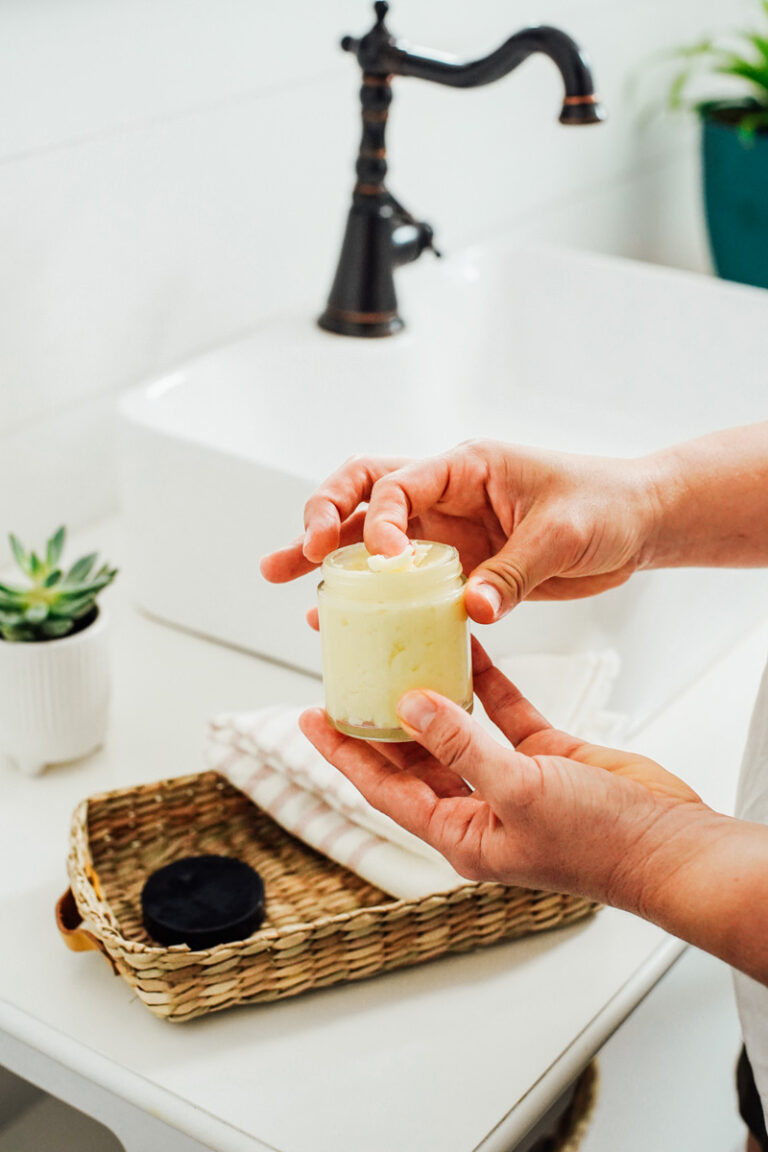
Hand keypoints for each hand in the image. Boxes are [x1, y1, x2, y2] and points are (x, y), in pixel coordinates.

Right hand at [260, 440, 659, 623]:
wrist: (636, 524)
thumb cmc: (605, 506)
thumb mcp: (562, 535)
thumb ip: (513, 572)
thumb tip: (470, 611)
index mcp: (466, 468)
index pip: (399, 482)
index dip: (378, 518)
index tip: (382, 560)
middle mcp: (445, 495)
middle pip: (364, 492)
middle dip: (322, 516)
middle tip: (299, 552)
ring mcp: (446, 530)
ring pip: (369, 535)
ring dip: (324, 554)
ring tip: (277, 575)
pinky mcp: (457, 565)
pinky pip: (402, 581)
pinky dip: (368, 596)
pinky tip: (333, 617)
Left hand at [299, 639, 702, 907]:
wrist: (669, 844)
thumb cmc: (598, 842)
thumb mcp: (519, 792)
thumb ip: (463, 746)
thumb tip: (411, 704)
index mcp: (461, 835)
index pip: (384, 789)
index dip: (344, 754)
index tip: (311, 718)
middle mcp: (479, 808)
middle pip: (414, 757)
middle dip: (382, 718)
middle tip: (352, 675)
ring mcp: (512, 780)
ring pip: (459, 728)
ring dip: (434, 693)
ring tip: (400, 654)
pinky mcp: (546, 755)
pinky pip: (504, 713)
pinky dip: (488, 683)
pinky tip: (468, 650)